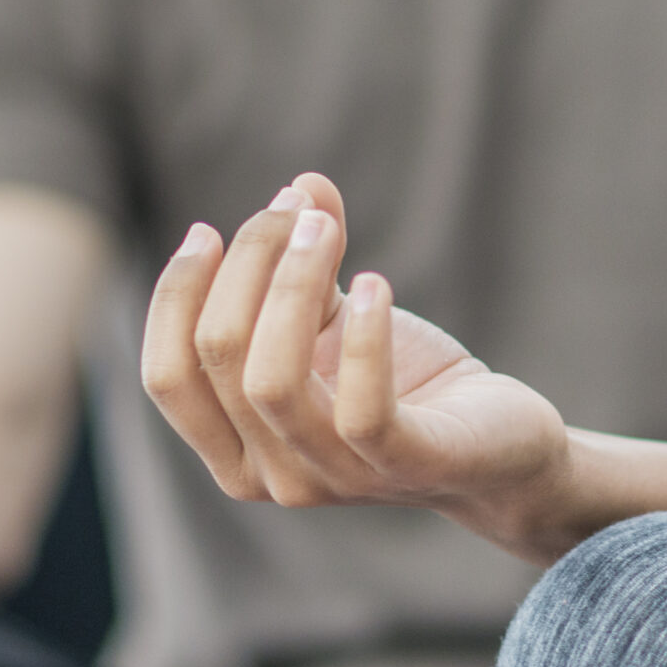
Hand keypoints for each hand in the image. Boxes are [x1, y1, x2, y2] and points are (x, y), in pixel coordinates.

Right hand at [141, 173, 570, 545]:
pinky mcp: (406, 468)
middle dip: (250, 262)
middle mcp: (272, 479)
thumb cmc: (405, 388)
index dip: (178, 296)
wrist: (499, 450)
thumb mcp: (340, 323)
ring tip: (327, 228)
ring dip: (293, 284)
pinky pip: (362, 408)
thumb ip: (306, 265)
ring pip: (272, 381)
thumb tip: (302, 185)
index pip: (167, 377)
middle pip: (219, 357)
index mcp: (235, 452)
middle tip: (297, 209)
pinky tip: (377, 283)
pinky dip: (365, 336)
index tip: (208, 231)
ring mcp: (336, 481)